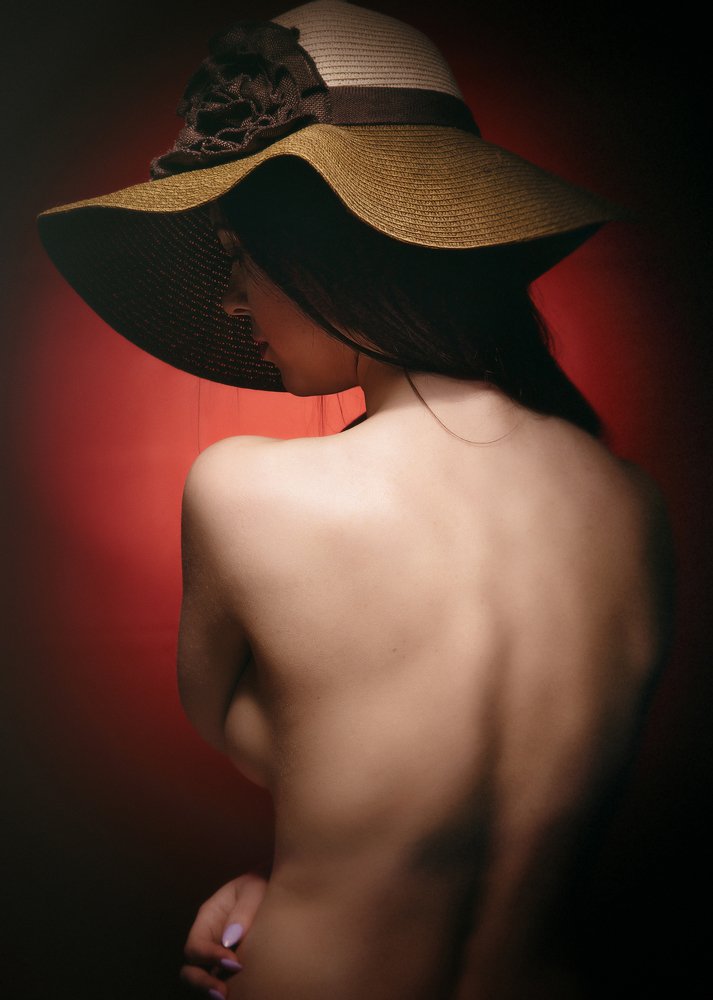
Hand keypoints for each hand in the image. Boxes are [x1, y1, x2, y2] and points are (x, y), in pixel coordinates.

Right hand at [180, 872, 267, 996]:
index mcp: (209, 917)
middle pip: (191, 966)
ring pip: (202, 977)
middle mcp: (209, 937)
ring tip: (227, 996)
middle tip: (223, 992)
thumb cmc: (262, 884)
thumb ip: (243, 911)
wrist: (278, 890)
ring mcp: (218, 953)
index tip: (234, 962)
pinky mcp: (231, 965)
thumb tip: (230, 940)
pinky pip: (220, 980)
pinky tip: (238, 992)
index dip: (209, 957)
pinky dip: (226, 988)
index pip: (196, 944)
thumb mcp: (254, 889)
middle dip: (202, 981)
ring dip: (210, 989)